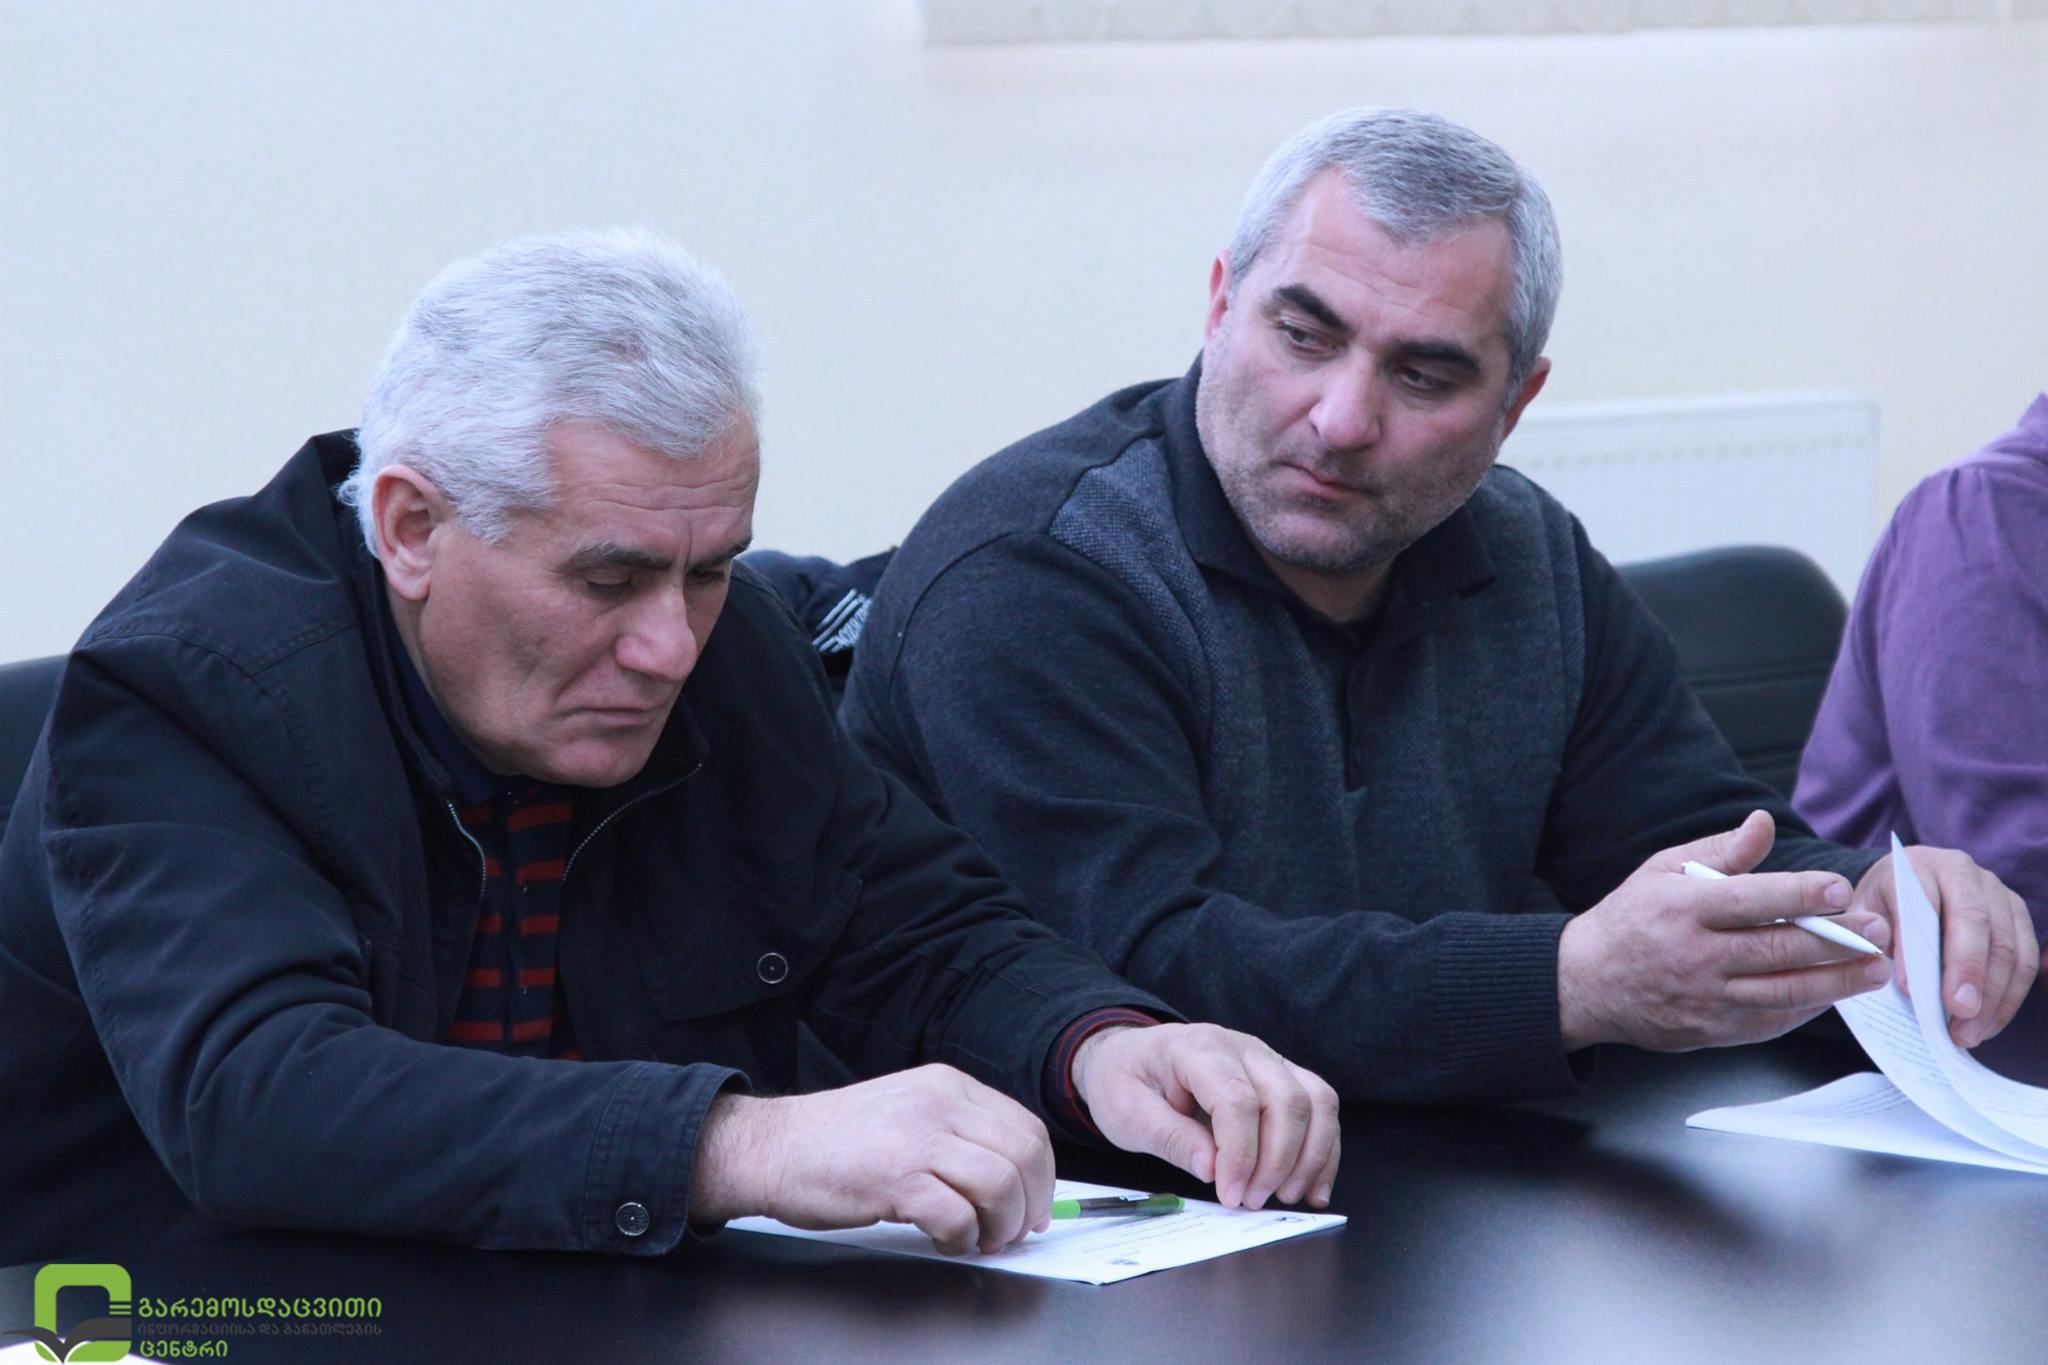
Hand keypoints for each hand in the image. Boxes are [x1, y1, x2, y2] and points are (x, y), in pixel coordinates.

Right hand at [689, 1064, 1054, 1254]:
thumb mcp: (908, 1112)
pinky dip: (961, 1238)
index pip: (1025, 1127)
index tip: (1034, 1204)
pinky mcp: (895, 1178)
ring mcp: (917, 1139)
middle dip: (1029, 1205)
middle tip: (1013, 1231)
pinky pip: (957, 1216)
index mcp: (947, 1086)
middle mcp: (938, 1104)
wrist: (774, 1147)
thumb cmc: (836, 1140)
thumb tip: (1011, 1177)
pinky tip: (944, 1240)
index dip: (1042, 1175)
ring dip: (999, 1226)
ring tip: (978, 1239)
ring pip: (999, 1185)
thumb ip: (957, 1133)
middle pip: (1022, 1155)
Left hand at [1070, 1022, 1339, 1210]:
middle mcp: (1243, 1047)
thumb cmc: (1125, 1080)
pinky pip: (1321, 1107)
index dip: (1241, 1154)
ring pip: (1316, 1101)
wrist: (1128, 1056)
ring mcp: (1268, 1059)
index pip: (1238, 1100)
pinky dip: (1324, 1150)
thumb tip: (1213, 1169)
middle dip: (1277, 1161)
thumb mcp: (1126, 1113)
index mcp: (1198, 1048)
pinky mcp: (1283, 1077)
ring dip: (1310, 1156)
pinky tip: (1312, 1187)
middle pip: (1286, 1100)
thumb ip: (1170, 1138)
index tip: (1231, 1195)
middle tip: (1251, 1200)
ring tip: (1284, 1196)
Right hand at [1557, 810, 1892, 1050]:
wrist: (1586, 983)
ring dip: (1837, 982)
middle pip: (1777, 949)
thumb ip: (1720, 851)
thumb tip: (1764, 823)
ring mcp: (1706, 998)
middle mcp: (1696, 956)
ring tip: (1877, 969)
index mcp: (1684, 909)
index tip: (1839, 887)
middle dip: (1836, 941)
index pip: (1750, 900)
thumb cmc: (1631, 919)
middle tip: (1879, 931)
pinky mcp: (1713, 1030)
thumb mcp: (1663, 871)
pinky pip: (1771, 1020)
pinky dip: (1807, 1007)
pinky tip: (1835, 992)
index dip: (1798, 893)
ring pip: (1783, 992)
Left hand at [1849, 846, 2037, 1047]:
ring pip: (2008, 945)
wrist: (1902, 886)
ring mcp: (1997, 893)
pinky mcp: (2017, 916)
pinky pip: (2025, 960)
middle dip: (1969, 974)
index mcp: (1918, 866)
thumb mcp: (1861, 915)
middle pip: (1976, 923)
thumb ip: (1867, 938)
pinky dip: (2008, 997)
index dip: (1918, 949)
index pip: (1924, 905)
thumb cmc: (1880, 907)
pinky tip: (1988, 1024)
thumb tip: (1890, 976)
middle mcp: (1963, 872)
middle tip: (1957, 1016)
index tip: (1909, 991)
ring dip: (1993, 996)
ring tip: (1968, 1034)